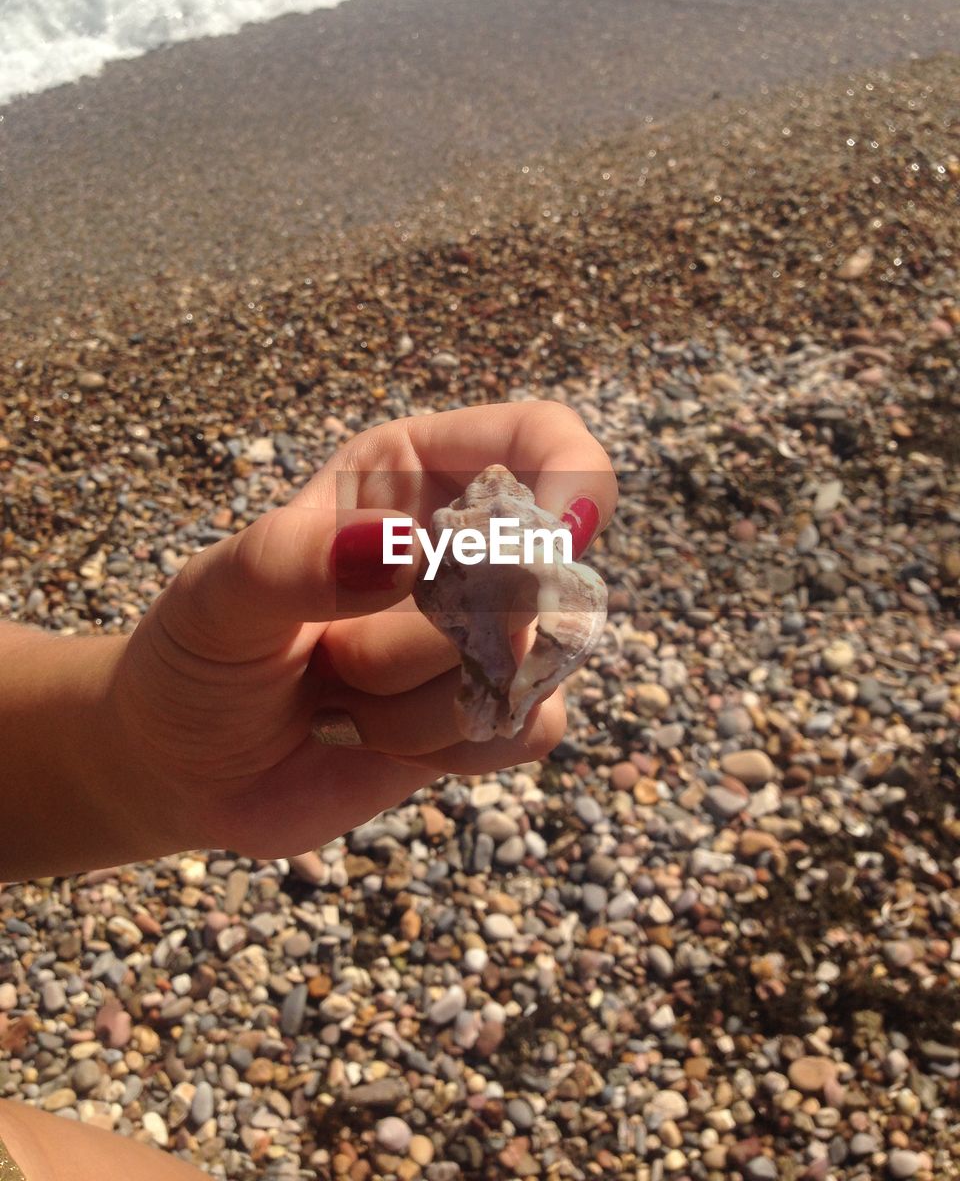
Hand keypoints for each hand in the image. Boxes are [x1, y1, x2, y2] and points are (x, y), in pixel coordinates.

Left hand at [110, 402, 616, 859]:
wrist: (189, 766)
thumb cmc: (199, 656)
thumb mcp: (215, 597)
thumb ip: (293, 561)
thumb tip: (405, 549)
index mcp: (411, 474)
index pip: (540, 439)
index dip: (573, 477)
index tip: (552, 539)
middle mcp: (464, 546)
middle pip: (543, 570)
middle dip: (437, 633)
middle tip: (339, 658)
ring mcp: (487, 634)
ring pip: (531, 662)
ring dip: (416, 701)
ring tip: (336, 698)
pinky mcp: (493, 713)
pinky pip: (530, 727)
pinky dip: (445, 745)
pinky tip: (373, 736)